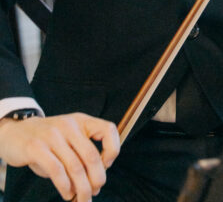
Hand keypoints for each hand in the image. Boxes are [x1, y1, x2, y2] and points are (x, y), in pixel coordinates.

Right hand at [0, 112, 118, 200]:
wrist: (17, 133)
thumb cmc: (48, 142)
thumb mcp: (69, 139)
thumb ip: (83, 153)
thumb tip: (96, 181)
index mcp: (81, 121)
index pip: (108, 129)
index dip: (113, 149)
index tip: (106, 165)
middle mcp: (69, 125)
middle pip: (91, 156)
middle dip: (97, 179)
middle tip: (95, 191)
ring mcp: (52, 135)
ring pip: (75, 167)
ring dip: (81, 188)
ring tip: (82, 199)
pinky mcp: (36, 147)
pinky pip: (57, 171)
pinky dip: (65, 186)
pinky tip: (67, 194)